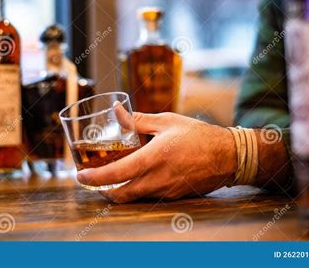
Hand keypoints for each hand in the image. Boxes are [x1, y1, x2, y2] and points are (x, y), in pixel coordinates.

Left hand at [76, 110, 236, 202]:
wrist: (228, 156)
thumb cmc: (198, 135)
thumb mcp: (167, 121)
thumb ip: (138, 120)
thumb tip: (117, 111)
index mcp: (153, 158)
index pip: (116, 174)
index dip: (94, 178)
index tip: (80, 175)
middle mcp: (157, 180)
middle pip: (120, 195)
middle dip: (102, 190)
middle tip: (93, 180)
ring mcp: (165, 191)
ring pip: (134, 197)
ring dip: (119, 190)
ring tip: (113, 176)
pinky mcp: (173, 196)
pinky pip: (149, 196)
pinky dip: (137, 189)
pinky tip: (138, 176)